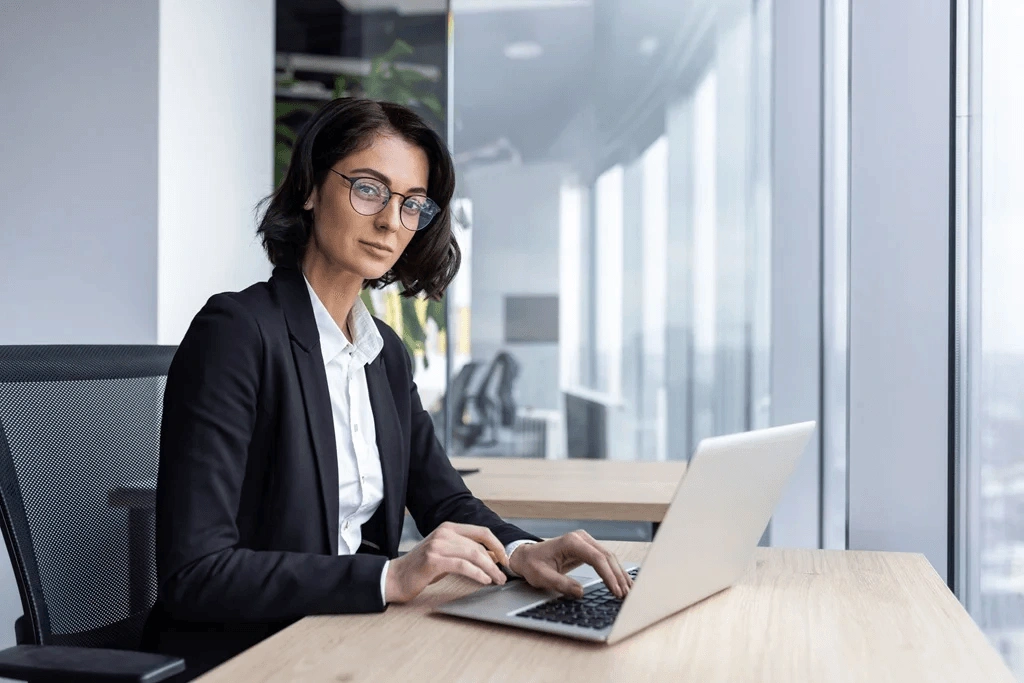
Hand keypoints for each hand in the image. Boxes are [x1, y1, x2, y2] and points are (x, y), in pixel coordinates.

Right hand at [385, 522, 508, 602]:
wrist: (396, 577)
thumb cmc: (422, 568)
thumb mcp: (447, 554)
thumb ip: (466, 551)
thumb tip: (492, 555)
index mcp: (448, 528)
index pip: (481, 531)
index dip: (497, 545)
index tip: (505, 558)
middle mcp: (444, 532)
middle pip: (479, 545)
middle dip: (495, 562)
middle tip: (503, 576)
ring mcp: (438, 545)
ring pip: (473, 554)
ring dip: (489, 569)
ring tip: (497, 580)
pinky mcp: (433, 560)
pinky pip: (462, 565)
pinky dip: (477, 573)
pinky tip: (484, 580)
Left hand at [508, 530, 632, 598]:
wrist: (526, 556)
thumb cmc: (532, 565)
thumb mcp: (542, 577)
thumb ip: (561, 584)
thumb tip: (580, 592)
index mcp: (571, 542)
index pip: (597, 559)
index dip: (609, 576)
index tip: (616, 591)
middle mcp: (581, 538)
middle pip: (607, 557)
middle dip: (618, 576)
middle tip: (627, 595)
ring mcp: (585, 542)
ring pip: (609, 558)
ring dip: (619, 574)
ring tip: (629, 591)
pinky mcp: (587, 549)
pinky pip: (604, 560)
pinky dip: (614, 571)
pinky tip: (622, 582)